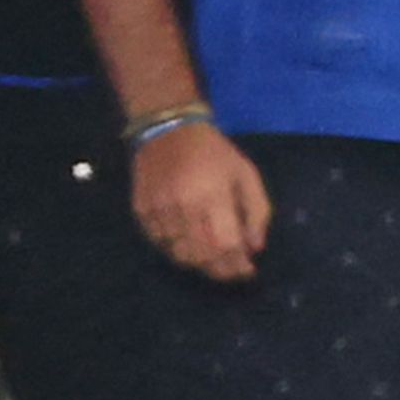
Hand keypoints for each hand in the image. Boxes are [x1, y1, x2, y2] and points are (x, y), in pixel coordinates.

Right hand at [132, 120, 275, 278]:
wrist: (169, 128)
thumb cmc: (213, 153)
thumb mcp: (246, 173)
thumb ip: (257, 211)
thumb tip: (255, 248)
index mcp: (212, 194)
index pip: (226, 244)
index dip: (238, 265)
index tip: (248, 270)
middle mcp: (182, 205)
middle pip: (202, 256)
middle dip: (221, 270)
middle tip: (231, 270)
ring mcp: (159, 209)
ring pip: (179, 255)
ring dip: (199, 262)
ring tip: (212, 258)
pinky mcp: (142, 210)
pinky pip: (160, 243)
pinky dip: (176, 250)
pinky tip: (188, 243)